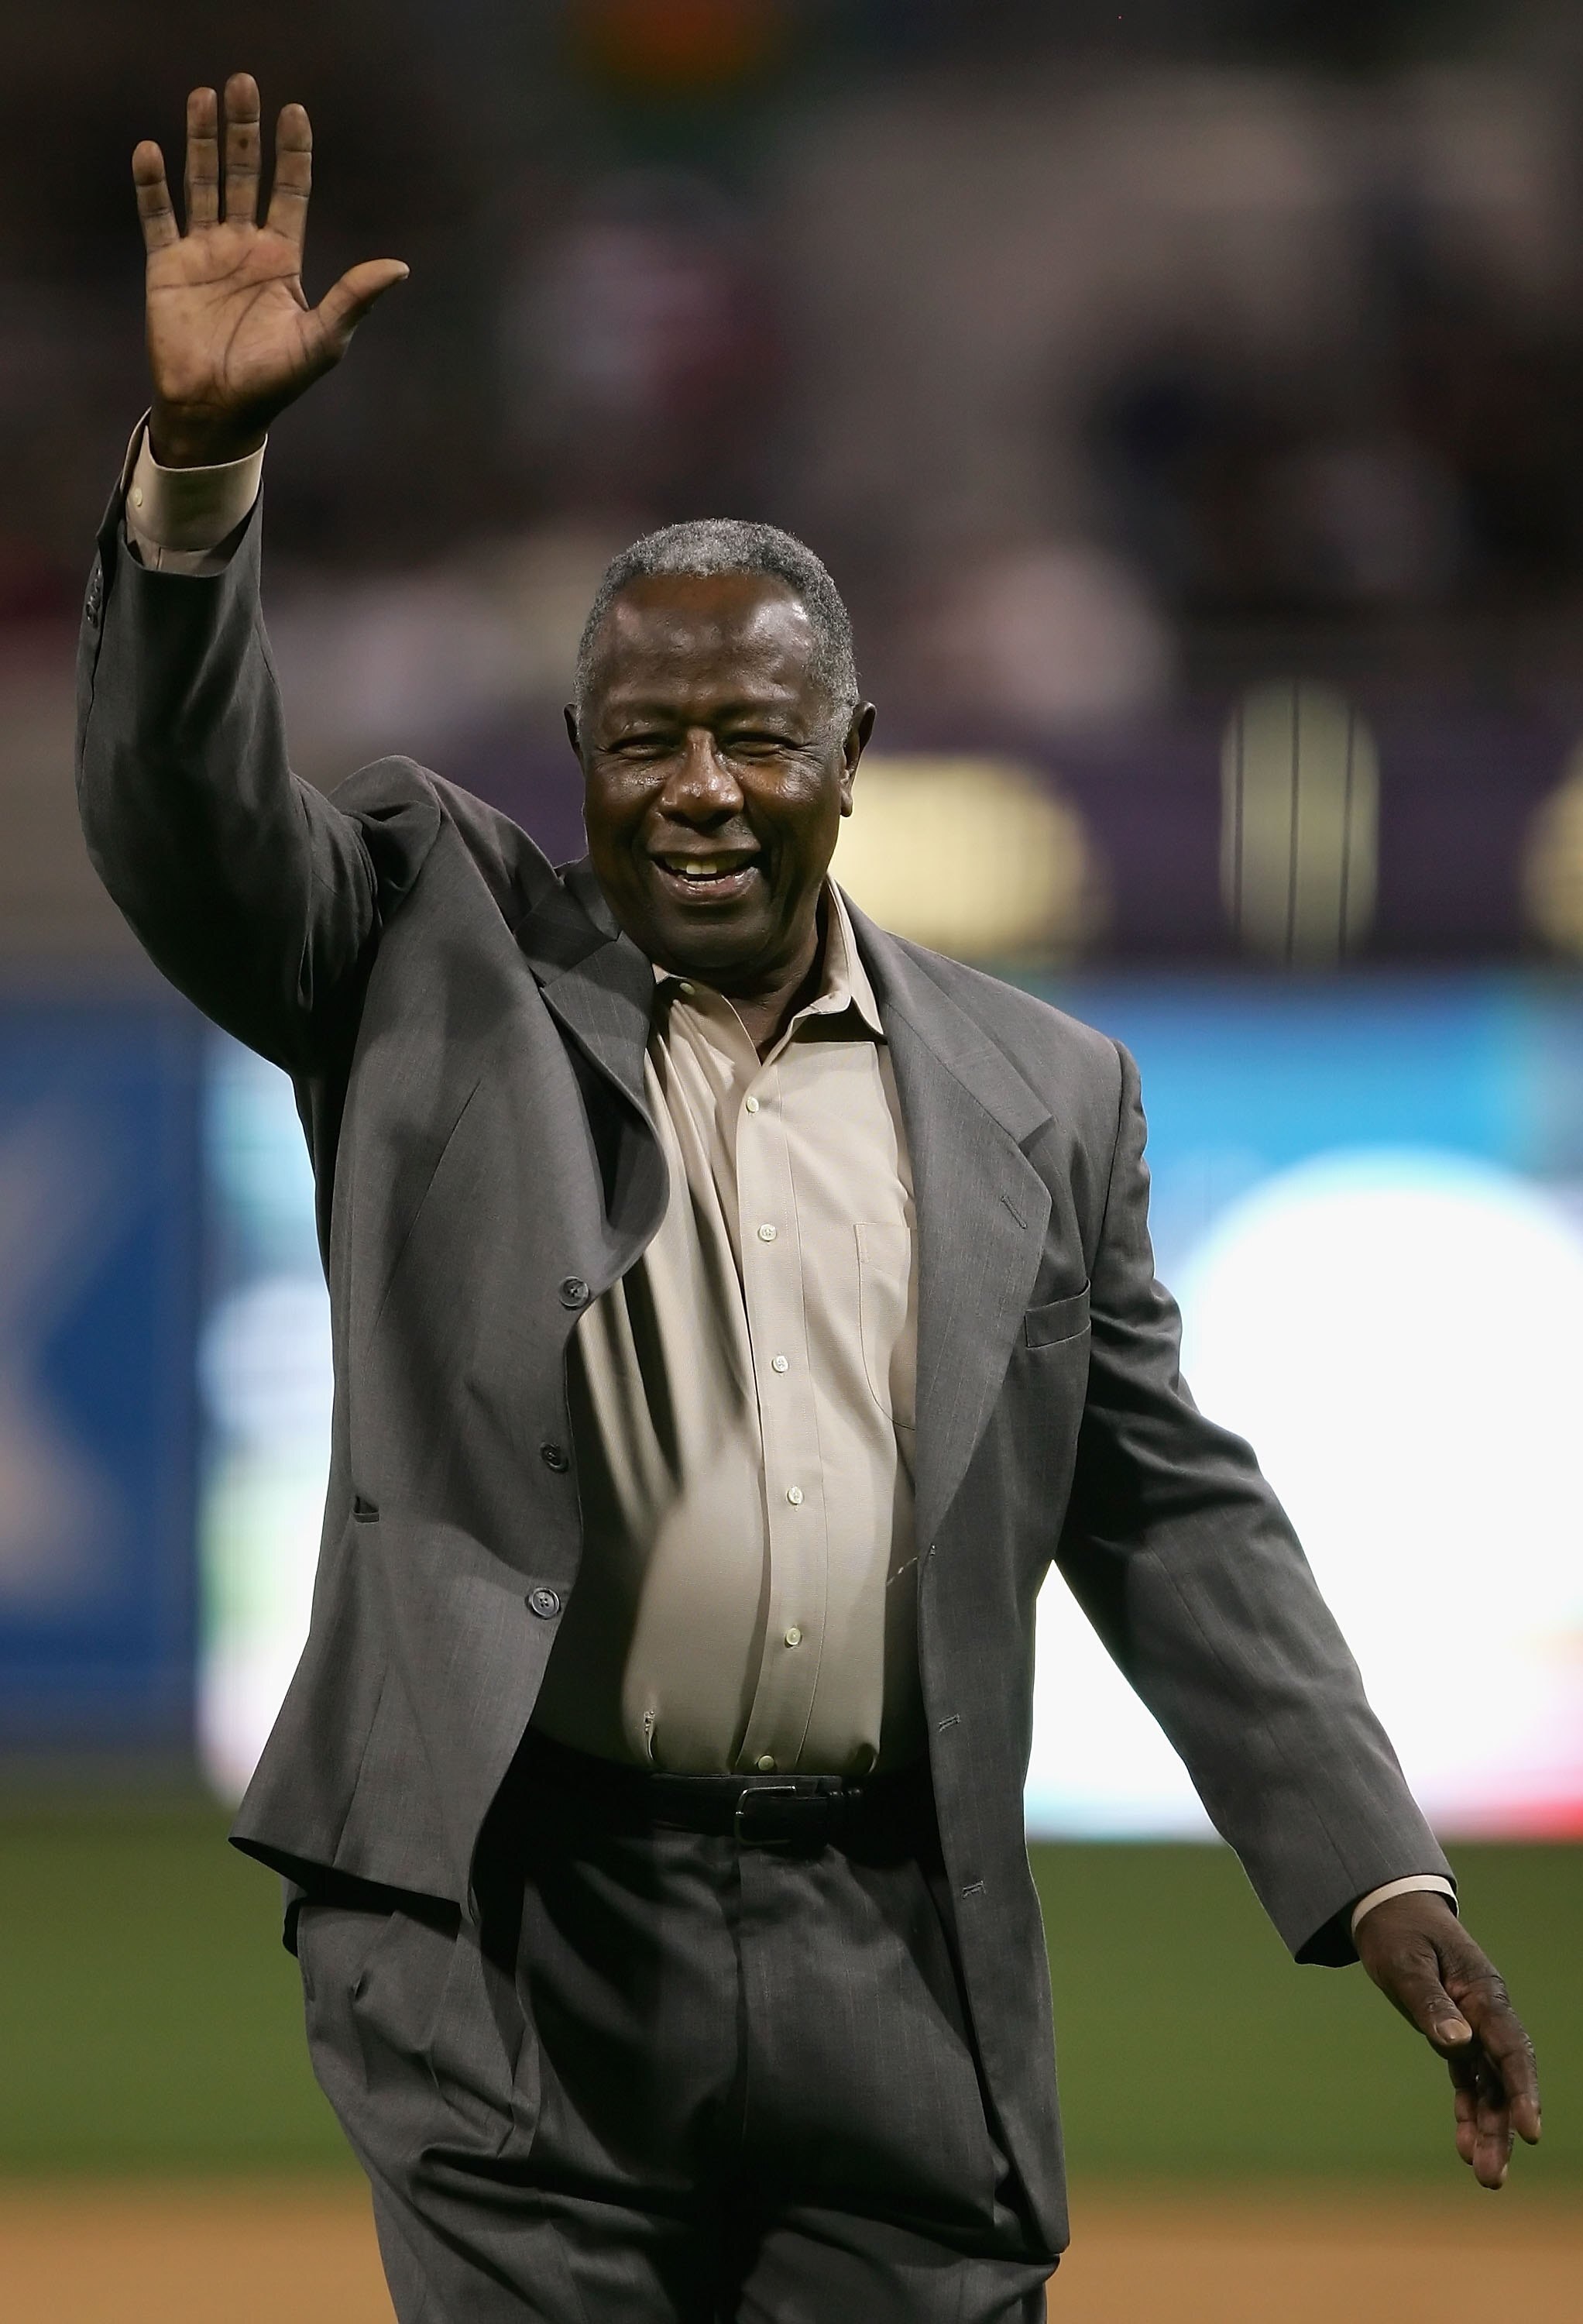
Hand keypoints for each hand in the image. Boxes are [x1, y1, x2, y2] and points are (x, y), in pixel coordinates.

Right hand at [133, 72, 407, 467]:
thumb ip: (354, 299)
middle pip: (243, 173)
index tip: (295, 112)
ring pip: (202, 183)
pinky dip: (152, 186)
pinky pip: (158, 217)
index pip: (290, 191)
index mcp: (282, 259)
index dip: (293, 153)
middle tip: (242, 84)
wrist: (218, 412)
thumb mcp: (322, 341)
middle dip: (243, 131)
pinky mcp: (167, 266)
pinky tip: (151, 150)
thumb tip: (400, 267)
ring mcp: (204, 253)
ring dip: (200, 141)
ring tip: (202, 96)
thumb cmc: (273, 383)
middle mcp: (243, 246)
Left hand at [1355, 1892, 1539, 2187]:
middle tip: (1492, 2177)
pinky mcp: (1455, 2034)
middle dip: (1502, 2128)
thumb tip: (1459, 2044)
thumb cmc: (1397, 1931)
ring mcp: (1473, 2026)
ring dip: (1487, 2129)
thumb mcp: (1407, 1964)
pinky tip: (1464, 2145)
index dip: (1523, 2092)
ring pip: (1488, 2086)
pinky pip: (1468, 2079)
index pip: (1510, 2049)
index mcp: (1483, 1993)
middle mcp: (1485, 2014)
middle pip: (1503, 2079)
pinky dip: (1466, 2110)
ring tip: (1484, 2176)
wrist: (1388, 1909)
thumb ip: (1431, 2003)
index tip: (1530, 2132)